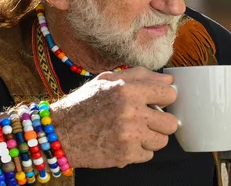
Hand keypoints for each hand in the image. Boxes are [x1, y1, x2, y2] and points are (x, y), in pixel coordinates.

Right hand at [50, 67, 178, 168]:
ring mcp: (129, 135)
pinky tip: (123, 143)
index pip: (169, 94)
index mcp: (127, 89)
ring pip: (162, 141)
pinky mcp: (125, 155)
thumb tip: (169, 80)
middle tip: (147, 122)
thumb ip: (140, 76)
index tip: (156, 102)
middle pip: (171, 123)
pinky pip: (148, 155)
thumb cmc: (84, 104)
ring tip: (134, 133)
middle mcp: (130, 111)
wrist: (59, 133)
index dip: (164, 98)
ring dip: (151, 138)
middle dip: (161, 123)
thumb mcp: (108, 80)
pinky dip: (138, 152)